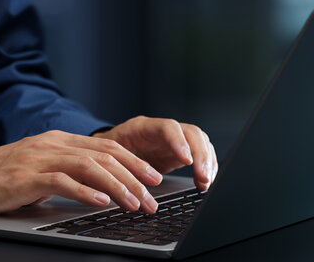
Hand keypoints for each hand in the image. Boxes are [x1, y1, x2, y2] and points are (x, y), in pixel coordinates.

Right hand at [0, 130, 163, 213]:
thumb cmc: (5, 174)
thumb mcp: (42, 165)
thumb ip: (70, 168)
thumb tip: (103, 186)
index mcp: (60, 139)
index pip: (106, 145)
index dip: (134, 161)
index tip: (154, 177)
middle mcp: (53, 144)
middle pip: (104, 155)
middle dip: (134, 176)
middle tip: (153, 196)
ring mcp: (40, 158)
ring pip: (89, 167)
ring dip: (117, 186)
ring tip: (135, 203)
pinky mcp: (27, 177)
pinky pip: (62, 182)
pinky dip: (85, 192)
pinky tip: (102, 203)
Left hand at [92, 116, 217, 190]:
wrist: (107, 151)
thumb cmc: (106, 153)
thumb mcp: (109, 156)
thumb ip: (119, 165)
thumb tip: (126, 185)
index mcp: (142, 127)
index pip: (168, 127)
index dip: (179, 142)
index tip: (187, 161)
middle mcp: (162, 130)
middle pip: (192, 133)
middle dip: (201, 155)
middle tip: (203, 178)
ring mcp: (173, 139)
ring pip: (200, 142)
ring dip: (207, 162)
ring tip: (205, 183)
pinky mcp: (180, 151)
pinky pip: (201, 154)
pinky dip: (207, 167)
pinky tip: (205, 181)